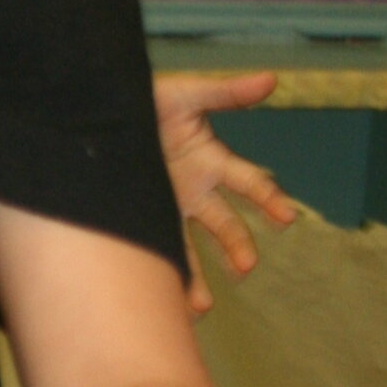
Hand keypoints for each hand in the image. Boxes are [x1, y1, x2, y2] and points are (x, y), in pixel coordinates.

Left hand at [152, 71, 296, 312]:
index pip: (250, 183)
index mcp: (211, 160)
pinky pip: (155, 250)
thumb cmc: (149, 99)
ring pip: (190, 248)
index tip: (286, 217)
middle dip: (238, 246)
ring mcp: (168, 207)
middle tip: (246, 267)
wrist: (100, 111)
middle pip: (226, 224)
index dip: (270, 198)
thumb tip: (272, 80)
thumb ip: (226, 93)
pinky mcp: (139, 217)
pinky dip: (162, 277)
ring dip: (198, 277)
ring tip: (201, 306)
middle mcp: (195, 190)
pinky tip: (165, 302)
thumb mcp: (186, 94)